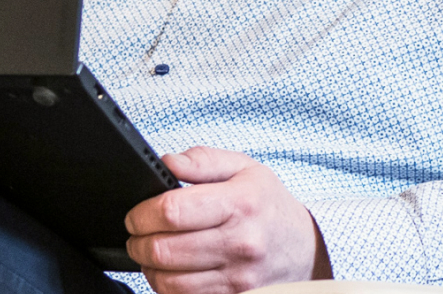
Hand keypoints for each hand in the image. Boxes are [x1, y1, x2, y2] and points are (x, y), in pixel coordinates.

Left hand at [124, 147, 330, 293]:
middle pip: (165, 250)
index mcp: (239, 204)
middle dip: (138, 242)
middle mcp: (240, 244)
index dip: (142, 213)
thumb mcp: (242, 167)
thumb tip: (166, 162)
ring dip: (149, 268)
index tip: (135, 214)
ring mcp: (240, 279)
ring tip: (150, 252)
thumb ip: (201, 161)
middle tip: (136, 234)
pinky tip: (170, 272)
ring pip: (171, 282)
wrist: (306, 248)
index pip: (172, 211)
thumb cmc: (268, 204)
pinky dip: (169, 288)